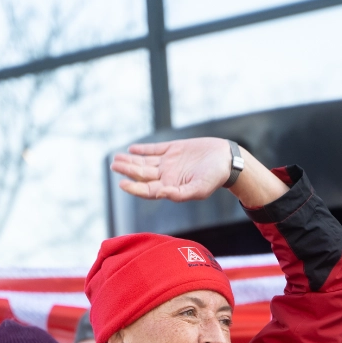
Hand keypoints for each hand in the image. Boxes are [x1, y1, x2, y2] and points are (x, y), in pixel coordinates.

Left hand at [111, 139, 287, 207]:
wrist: (227, 159)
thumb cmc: (215, 177)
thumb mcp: (199, 189)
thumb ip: (179, 194)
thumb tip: (160, 194)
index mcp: (171, 188)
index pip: (147, 190)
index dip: (133, 188)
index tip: (121, 184)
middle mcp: (167, 176)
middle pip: (142, 175)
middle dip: (127, 170)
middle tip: (114, 165)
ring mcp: (169, 162)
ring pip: (145, 162)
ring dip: (131, 160)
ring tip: (116, 157)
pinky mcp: (174, 149)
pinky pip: (154, 149)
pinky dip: (143, 149)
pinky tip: (132, 148)